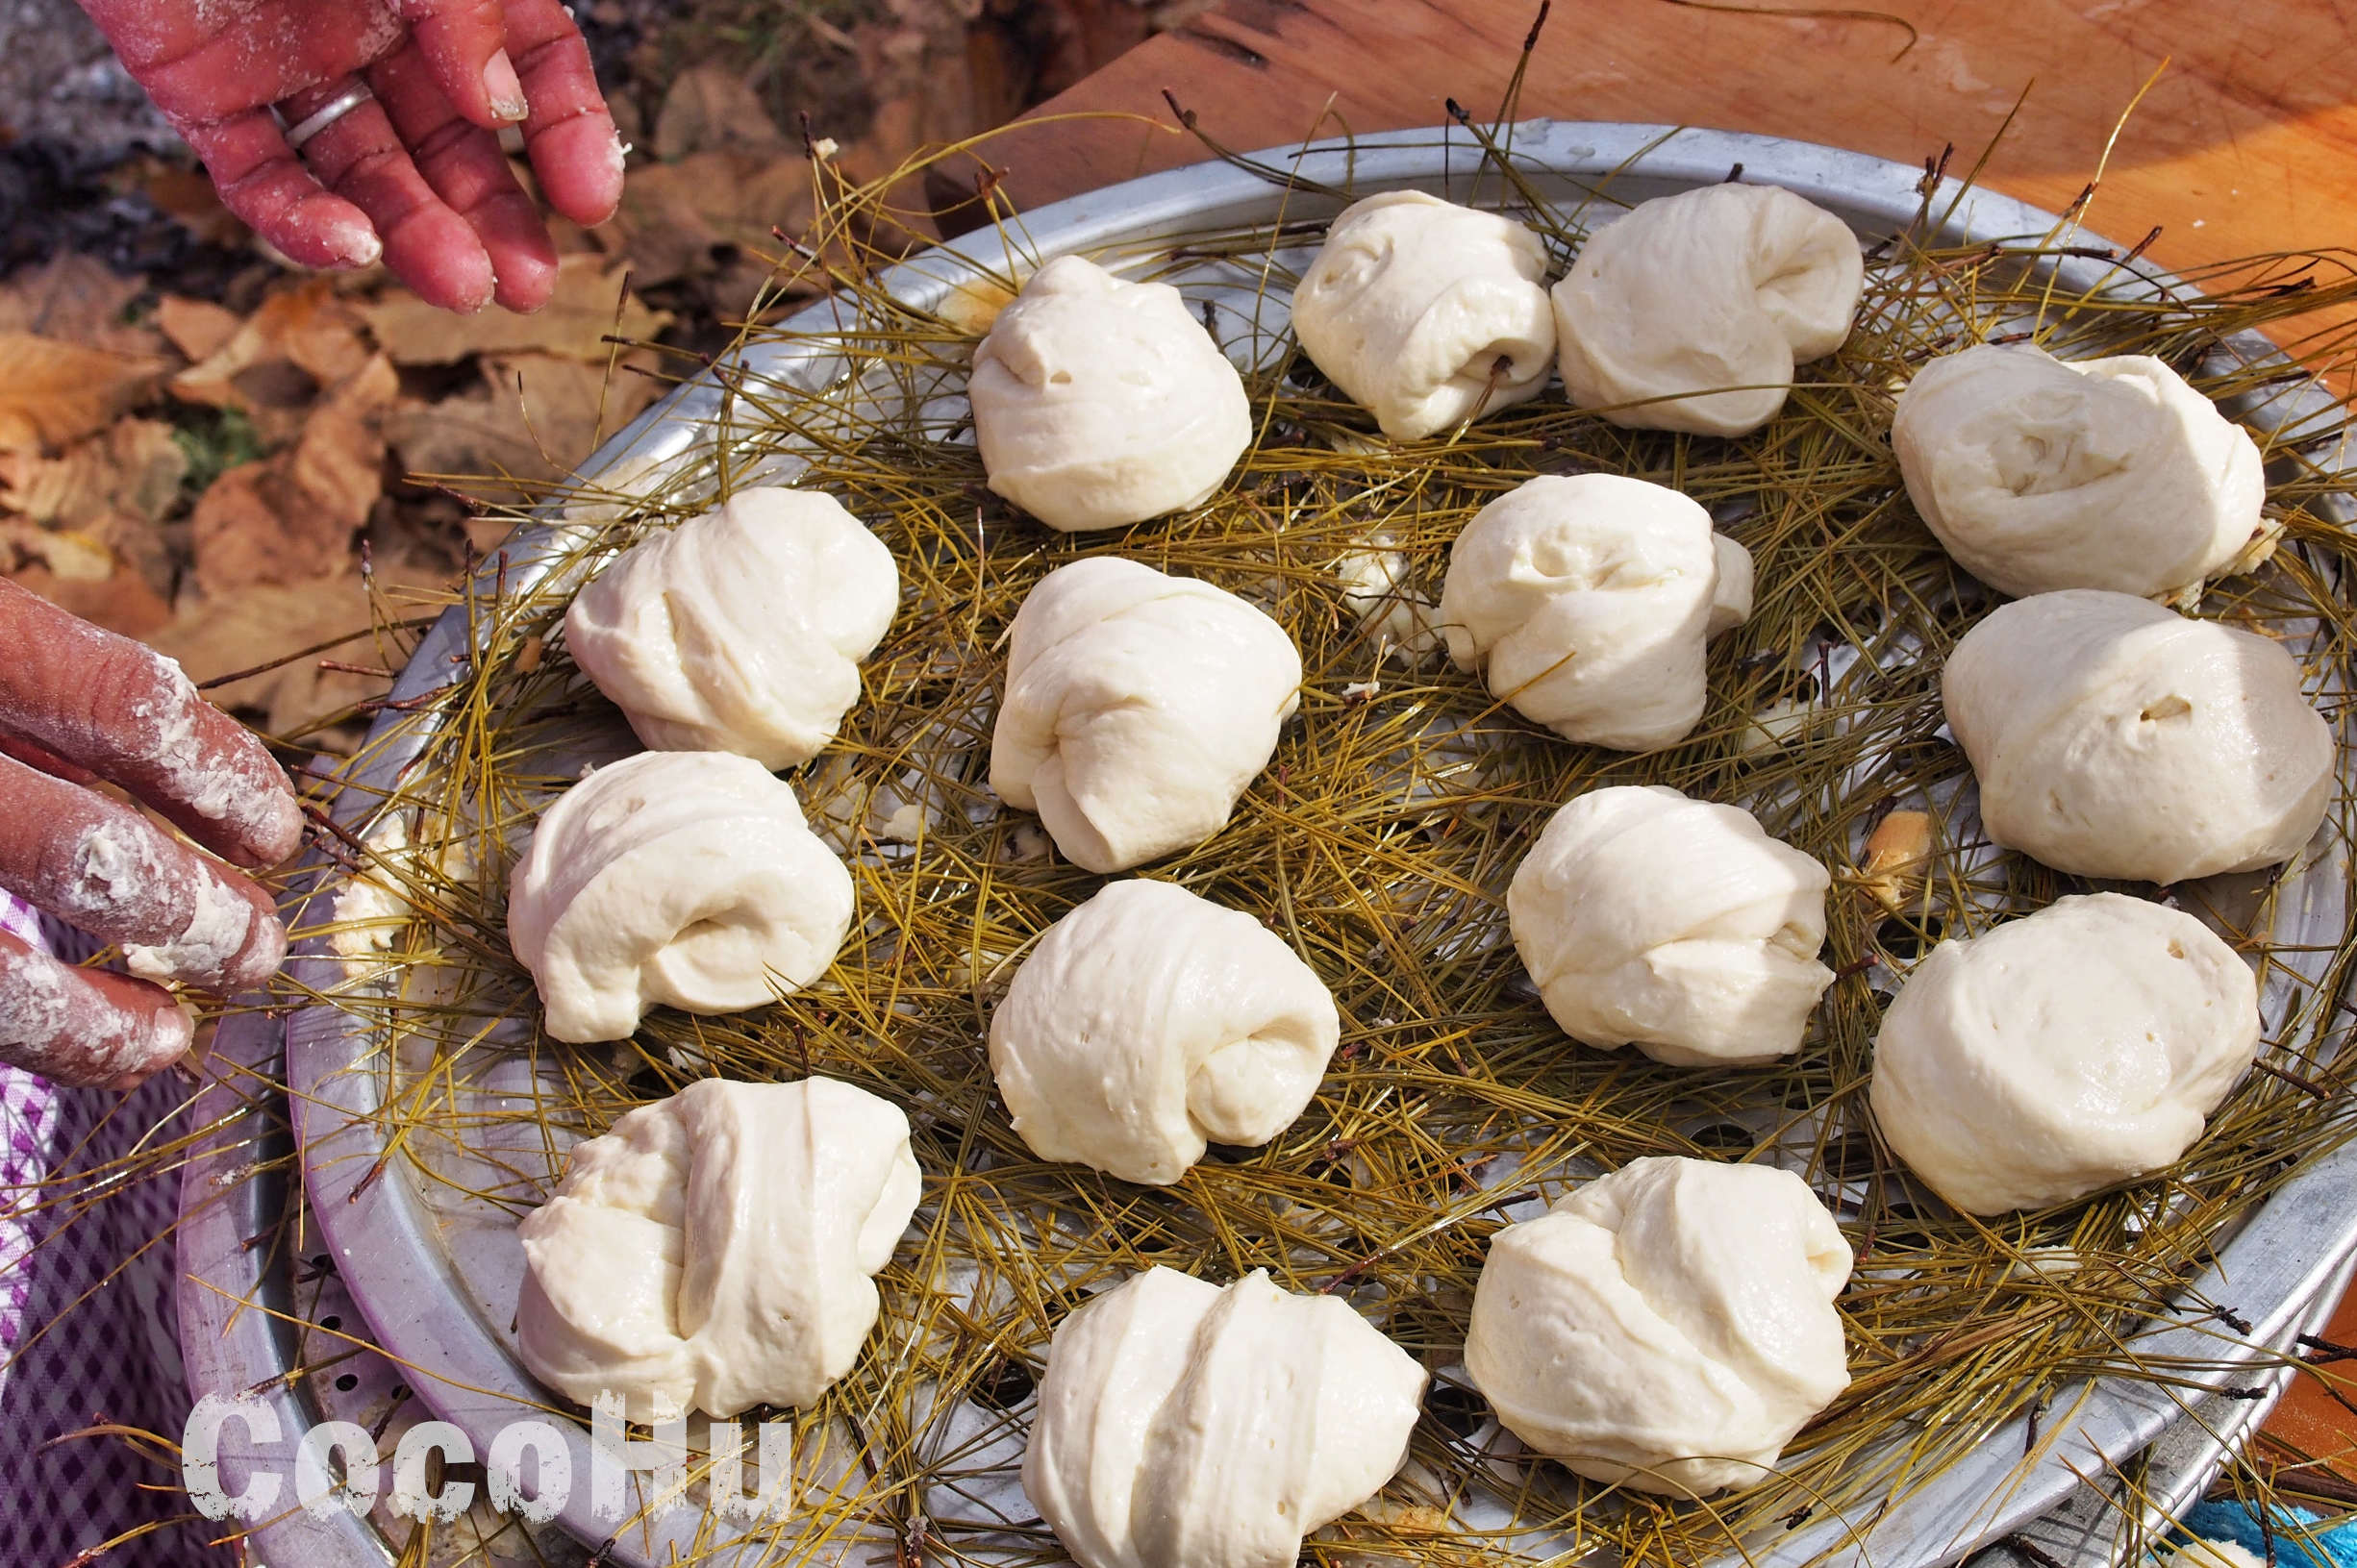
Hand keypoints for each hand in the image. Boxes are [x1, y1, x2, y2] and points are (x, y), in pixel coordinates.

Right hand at [0, 580, 302, 1088]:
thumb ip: (43, 696)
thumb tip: (190, 784)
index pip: (124, 702)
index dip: (220, 777)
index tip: (279, 834)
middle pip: (80, 850)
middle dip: (188, 913)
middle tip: (256, 952)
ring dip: (94, 1019)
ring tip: (166, 1036)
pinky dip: (30, 1033)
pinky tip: (75, 1049)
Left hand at [78, 0, 624, 313]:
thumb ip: (464, 11)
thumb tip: (505, 109)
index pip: (528, 62)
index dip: (565, 131)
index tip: (588, 202)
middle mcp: (371, 26)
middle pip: (452, 141)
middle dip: (493, 216)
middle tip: (527, 283)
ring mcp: (289, 66)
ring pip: (364, 173)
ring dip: (414, 235)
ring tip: (458, 283)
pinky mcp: (201, 95)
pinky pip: (258, 177)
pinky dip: (300, 223)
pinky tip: (349, 244)